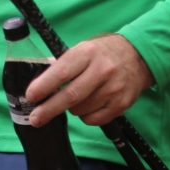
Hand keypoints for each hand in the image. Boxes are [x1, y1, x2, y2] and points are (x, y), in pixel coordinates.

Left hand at [24, 33, 154, 127]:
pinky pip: (94, 119)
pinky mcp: (122, 104)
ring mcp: (113, 89)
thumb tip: (39, 82)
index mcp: (87, 53)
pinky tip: (89, 105)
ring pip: (81, 110)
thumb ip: (63, 64)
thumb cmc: (102, 53)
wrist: (138, 57)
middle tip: (35, 119)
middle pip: (71, 96)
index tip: (31, 96)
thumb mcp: (83, 49)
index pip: (62, 71)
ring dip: (71, 109)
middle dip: (49, 109)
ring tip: (74, 99)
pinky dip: (86, 116)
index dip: (44, 85)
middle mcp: (102, 70)